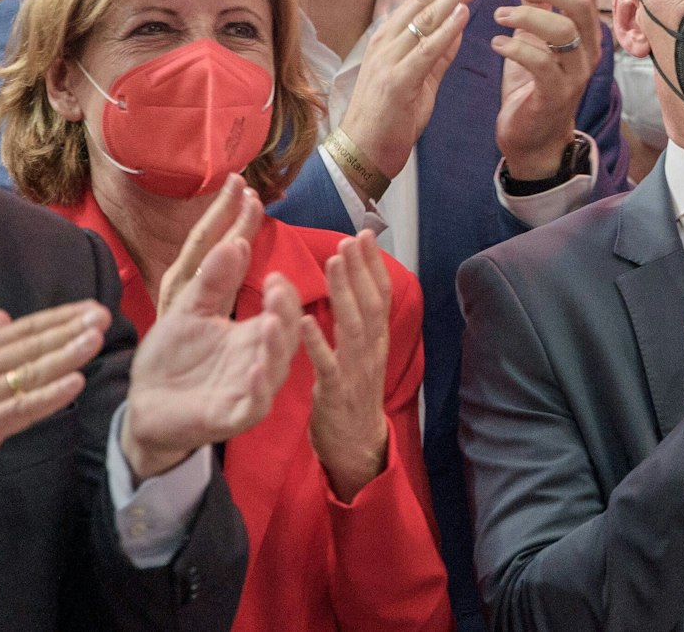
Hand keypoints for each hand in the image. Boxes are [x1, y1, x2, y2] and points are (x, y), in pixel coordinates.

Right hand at [0, 299, 109, 507]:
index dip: (59, 317)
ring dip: (67, 354)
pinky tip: (75, 382)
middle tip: (102, 315)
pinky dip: (51, 394)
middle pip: (32, 345)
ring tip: (95, 339)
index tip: (89, 307)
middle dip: (70, 329)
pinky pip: (23, 407)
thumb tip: (2, 315)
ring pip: (31, 371)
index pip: (25, 329)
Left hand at [122, 189, 304, 480]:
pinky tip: (256, 367)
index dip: (267, 257)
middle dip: (284, 305)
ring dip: (277, 342)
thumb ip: (211, 279)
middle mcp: (258, 355)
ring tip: (273, 318)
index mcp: (252, 329)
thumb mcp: (187, 309)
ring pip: (275, 363)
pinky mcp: (231, 415)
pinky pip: (254, 403)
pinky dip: (259, 387)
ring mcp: (248, 386)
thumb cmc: (171, 359)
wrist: (147, 410)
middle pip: (284, 327)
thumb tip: (236, 241)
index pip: (275, 291)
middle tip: (278, 279)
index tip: (254, 207)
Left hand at [298, 231, 392, 501]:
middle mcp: (371, 352)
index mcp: (376, 341)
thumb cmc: (354, 397)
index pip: (380, 296)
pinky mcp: (335, 393)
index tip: (365, 234)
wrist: (357, 448)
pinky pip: (326, 364)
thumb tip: (356, 285)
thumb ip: (360, 324)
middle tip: (350, 239)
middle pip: (370, 304)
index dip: (374, 265)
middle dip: (361, 270)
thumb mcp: (364, 357)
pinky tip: (303, 320)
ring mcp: (355, 372)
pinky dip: (316, 342)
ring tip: (333, 262)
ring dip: (344, 292)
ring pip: (353, 327)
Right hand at [337, 0, 486, 182]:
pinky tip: (463, 12)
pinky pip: (425, 50)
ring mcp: (389, 60)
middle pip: (424, 0)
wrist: (361, 154)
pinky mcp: (397, 82)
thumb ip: (439, 52)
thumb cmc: (390, 119)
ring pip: (426, 19)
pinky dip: (446, 30)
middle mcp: (387, 42)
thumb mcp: (421, 79)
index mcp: (390, 39)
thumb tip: (459, 24)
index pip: (422, 0)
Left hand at [495, 0, 601, 180]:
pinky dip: (516, 47)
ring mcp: (576, 75)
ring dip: (527, 15)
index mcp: (587, 34)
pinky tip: (497, 43)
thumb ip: (538, 3)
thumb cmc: (533, 84)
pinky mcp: (556, 96)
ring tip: (499, 15)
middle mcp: (588, 51)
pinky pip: (542, 64)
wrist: (534, 139)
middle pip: (580, 3)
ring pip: (563, 30)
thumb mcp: (535, 36)